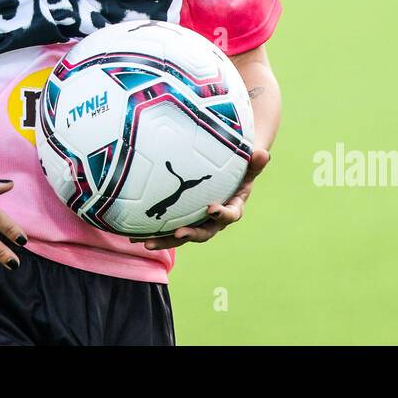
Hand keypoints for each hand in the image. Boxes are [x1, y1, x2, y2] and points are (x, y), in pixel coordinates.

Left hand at [129, 148, 270, 249]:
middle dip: (191, 234)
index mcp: (233, 207)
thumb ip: (256, 162)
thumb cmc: (240, 168)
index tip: (212, 209)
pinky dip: (154, 234)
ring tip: (147, 243)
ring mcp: (199, 222)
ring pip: (183, 235)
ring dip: (166, 240)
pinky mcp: (185, 221)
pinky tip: (134, 237)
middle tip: (178, 234)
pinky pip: (170, 230)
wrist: (230, 176)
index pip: (230, 214)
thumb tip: (263, 153)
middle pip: (204, 232)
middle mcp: (215, 220)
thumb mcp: (249, 165)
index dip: (222, 214)